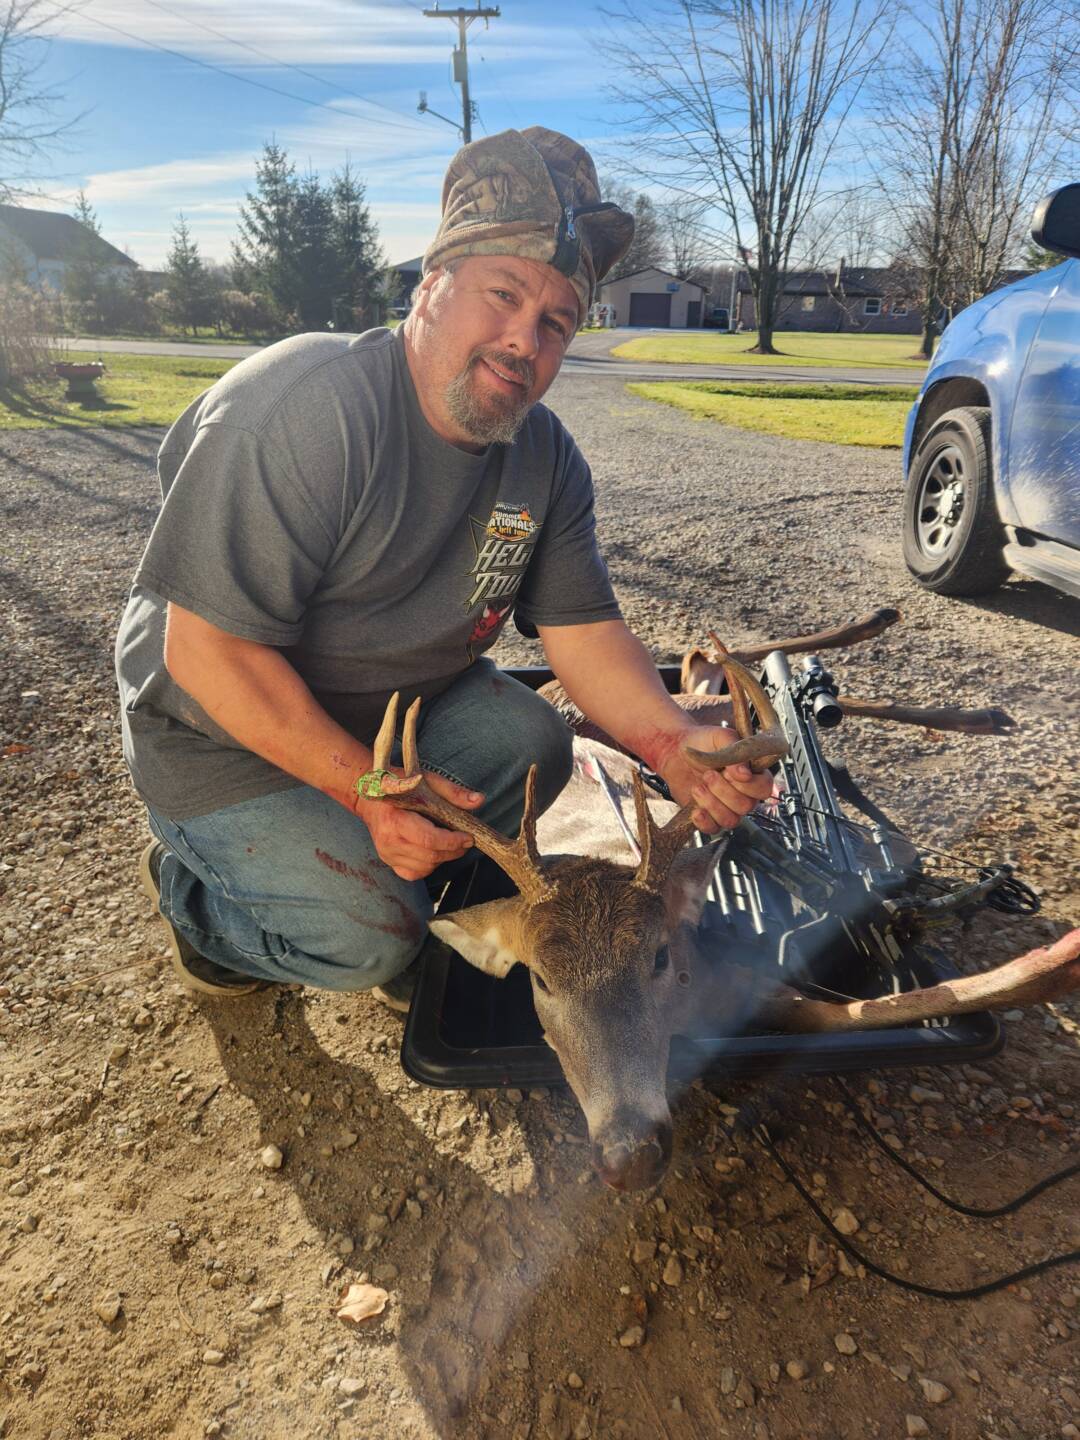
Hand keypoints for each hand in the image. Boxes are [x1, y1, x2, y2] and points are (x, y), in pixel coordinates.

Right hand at [355, 772, 483, 881]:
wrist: (369, 795)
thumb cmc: (399, 785)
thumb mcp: (426, 781)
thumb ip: (453, 792)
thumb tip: (478, 800)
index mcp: (395, 820)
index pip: (428, 840)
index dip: (452, 842)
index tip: (468, 837)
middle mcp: (389, 841)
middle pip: (429, 856)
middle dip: (453, 851)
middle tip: (465, 840)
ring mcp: (387, 854)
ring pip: (424, 867)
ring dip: (443, 858)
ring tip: (450, 843)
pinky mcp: (388, 861)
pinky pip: (414, 873)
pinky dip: (429, 865)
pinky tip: (434, 852)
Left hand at [659, 724, 773, 832]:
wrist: (675, 750)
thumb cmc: (701, 742)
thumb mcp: (721, 738)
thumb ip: (736, 753)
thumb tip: (745, 773)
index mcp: (752, 773)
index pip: (763, 788)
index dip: (747, 784)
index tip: (728, 772)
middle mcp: (744, 793)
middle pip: (746, 806)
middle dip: (723, 791)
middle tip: (708, 775)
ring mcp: (727, 806)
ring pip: (731, 820)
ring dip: (711, 803)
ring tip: (698, 787)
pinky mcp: (710, 816)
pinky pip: (713, 829)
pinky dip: (703, 820)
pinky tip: (695, 808)